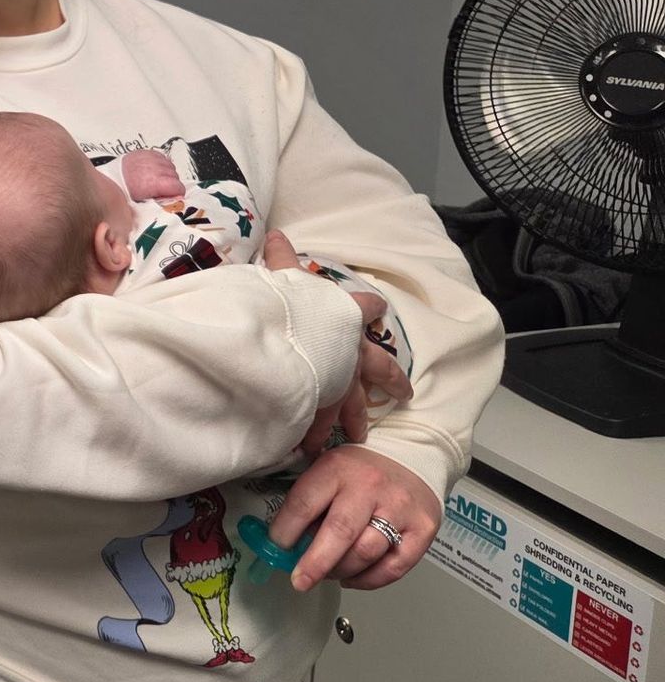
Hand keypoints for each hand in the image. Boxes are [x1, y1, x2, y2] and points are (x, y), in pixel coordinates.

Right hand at [257, 234, 411, 454]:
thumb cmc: (289, 305)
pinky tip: (307, 448)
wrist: (288, 337)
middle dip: (390, 382)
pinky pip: (318, 421)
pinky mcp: (321, 402)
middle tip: (404, 396)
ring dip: (352, 419)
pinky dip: (312, 433)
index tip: (377, 310)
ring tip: (358, 438)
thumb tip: (276, 233)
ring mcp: (339, 379)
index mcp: (344, 317)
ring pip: (351, 402)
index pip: (366, 307)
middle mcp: (350, 350)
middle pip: (379, 367)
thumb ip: (281, 259)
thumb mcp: (284, 276)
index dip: (370, 308)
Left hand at [269, 445, 441, 592]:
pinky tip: (352, 577)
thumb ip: (309, 500)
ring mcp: (399, 508)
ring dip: (341, 571)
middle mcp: (369, 487)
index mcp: (337, 468)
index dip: (285, 532)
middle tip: (299, 580)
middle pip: (339, 532)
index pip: (304, 504)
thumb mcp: (328, 468)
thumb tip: (286, 543)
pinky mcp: (422, 529)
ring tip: (328, 573)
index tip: (276, 549)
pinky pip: (393, 567)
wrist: (411, 454)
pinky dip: (368, 580)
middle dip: (314, 563)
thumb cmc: (361, 468)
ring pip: (365, 553)